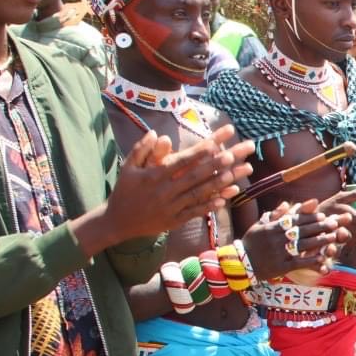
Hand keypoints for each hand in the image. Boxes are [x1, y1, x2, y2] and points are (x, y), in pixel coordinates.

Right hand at [105, 127, 254, 244]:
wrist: (117, 222)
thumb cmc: (124, 190)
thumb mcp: (128, 167)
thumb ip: (142, 149)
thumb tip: (155, 133)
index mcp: (155, 175)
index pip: (183, 160)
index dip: (201, 150)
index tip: (218, 141)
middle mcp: (165, 190)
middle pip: (197, 175)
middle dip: (218, 163)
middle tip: (236, 153)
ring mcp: (171, 206)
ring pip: (200, 193)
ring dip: (221, 183)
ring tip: (239, 172)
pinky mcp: (174, 220)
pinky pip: (195, 211)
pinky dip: (209, 205)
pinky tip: (225, 199)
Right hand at [242, 200, 351, 279]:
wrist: (240, 263)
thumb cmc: (251, 242)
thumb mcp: (260, 225)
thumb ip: (274, 215)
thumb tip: (287, 203)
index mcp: (272, 227)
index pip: (294, 220)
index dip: (310, 217)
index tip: (323, 215)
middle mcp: (276, 238)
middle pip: (302, 230)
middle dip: (319, 226)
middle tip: (334, 223)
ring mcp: (279, 253)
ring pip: (303, 245)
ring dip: (319, 241)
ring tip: (333, 237)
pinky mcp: (280, 267)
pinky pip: (298, 262)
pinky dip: (311, 260)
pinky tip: (322, 257)